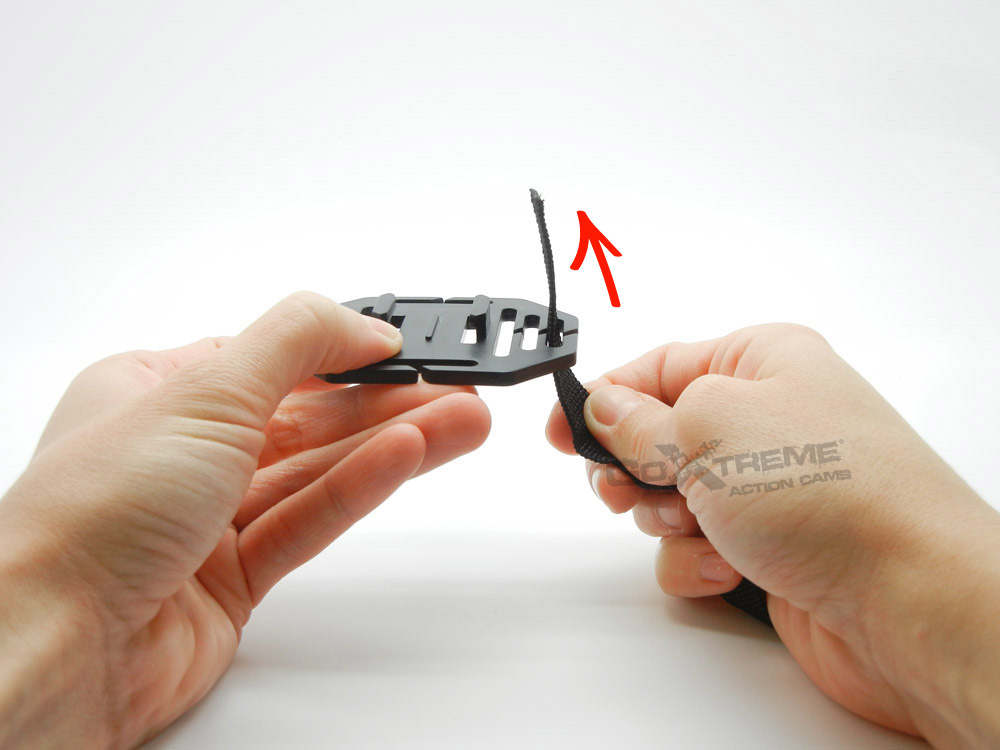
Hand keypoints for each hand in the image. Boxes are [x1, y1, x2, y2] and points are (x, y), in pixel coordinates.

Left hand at [0, 292, 490, 747]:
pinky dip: (359, 488)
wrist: (57, 646)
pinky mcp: (236, 577)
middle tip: (458, 388)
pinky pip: (310, 519)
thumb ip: (296, 343)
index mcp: (157, 390)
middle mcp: (184, 452)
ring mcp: (211, 517)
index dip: (345, 349)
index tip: (408, 347)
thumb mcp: (204, 391)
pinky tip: (409, 458)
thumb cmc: (91, 516)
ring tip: (465, 421)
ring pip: (318, 469)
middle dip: (387, 401)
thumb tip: (364, 324)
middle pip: (308, 415)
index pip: (272, 356)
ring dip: (393, 443)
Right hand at [546, 323, 999, 746]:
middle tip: (627, 490)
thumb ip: (637, 420)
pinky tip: (726, 569)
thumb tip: (598, 406)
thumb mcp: (707, 429)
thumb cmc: (831, 494)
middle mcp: (767, 421)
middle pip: (657, 436)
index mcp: (761, 362)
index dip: (604, 396)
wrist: (907, 600)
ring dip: (666, 520)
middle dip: (634, 469)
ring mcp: (767, 488)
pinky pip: (694, 548)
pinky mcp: (766, 547)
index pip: (659, 366)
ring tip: (698, 528)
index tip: (560, 427)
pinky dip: (695, 562)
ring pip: (669, 498)